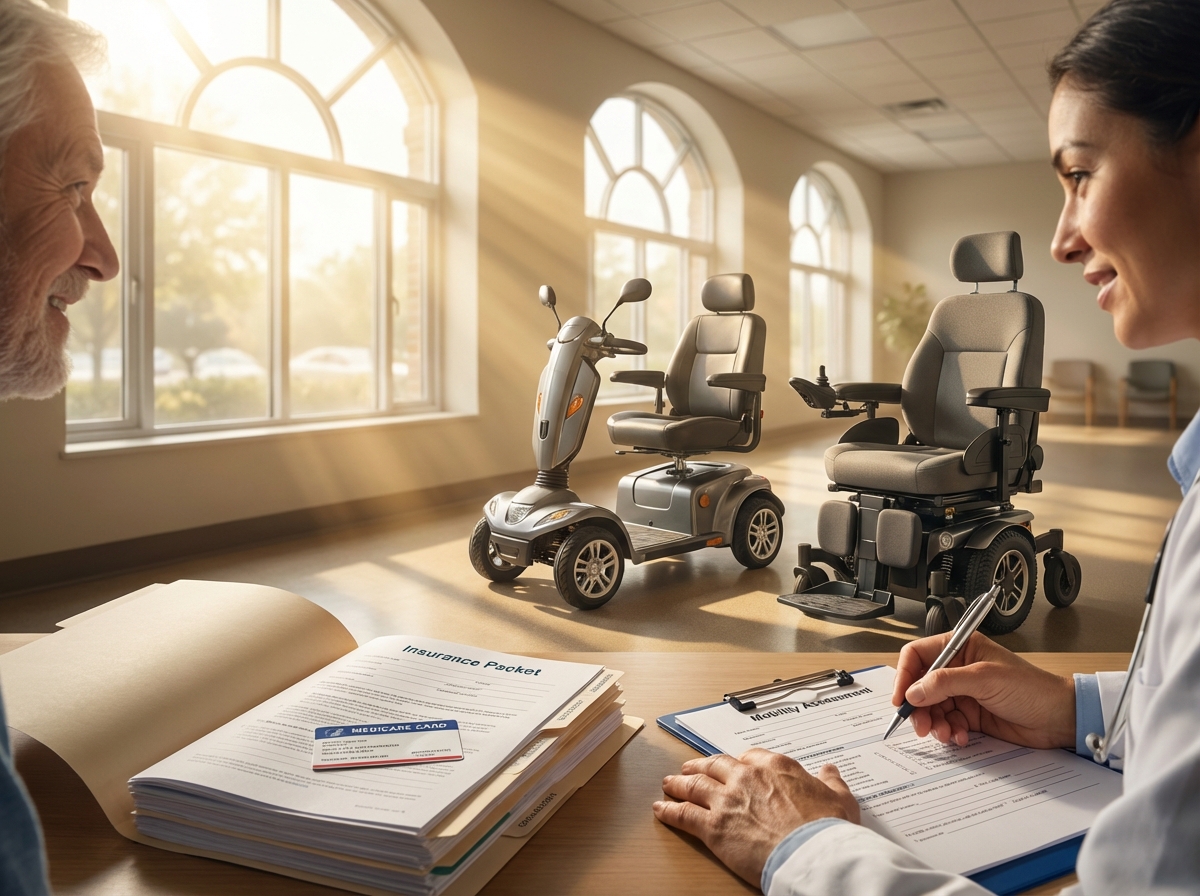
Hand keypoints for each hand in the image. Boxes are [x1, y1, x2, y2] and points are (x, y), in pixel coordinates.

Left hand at [653, 748, 858, 886]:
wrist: (813, 853)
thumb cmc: (828, 829)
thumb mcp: (840, 799)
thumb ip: (831, 782)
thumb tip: (830, 771)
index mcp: (776, 767)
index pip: (749, 757)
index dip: (738, 763)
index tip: (733, 766)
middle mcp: (747, 777)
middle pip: (715, 766)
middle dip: (701, 767)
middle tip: (691, 769)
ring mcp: (728, 800)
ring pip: (694, 786)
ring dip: (679, 784)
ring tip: (670, 783)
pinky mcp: (714, 827)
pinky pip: (684, 815)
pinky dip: (670, 811)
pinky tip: (662, 809)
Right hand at [894, 632, 1075, 748]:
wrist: (1059, 719)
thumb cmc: (1032, 688)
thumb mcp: (985, 679)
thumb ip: (945, 683)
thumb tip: (913, 691)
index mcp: (960, 648)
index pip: (918, 655)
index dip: (905, 675)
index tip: (901, 698)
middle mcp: (958, 669)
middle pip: (920, 685)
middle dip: (918, 706)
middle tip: (920, 724)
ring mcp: (963, 693)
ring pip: (931, 708)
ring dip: (934, 723)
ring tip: (945, 733)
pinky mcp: (970, 715)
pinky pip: (947, 723)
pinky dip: (949, 732)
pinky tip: (960, 736)